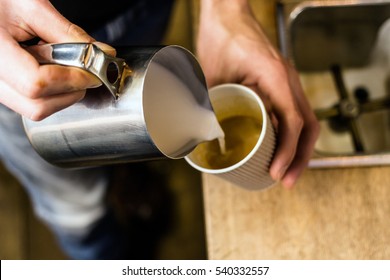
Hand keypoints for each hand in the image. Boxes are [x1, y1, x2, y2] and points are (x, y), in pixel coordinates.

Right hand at [0, 0, 113, 119]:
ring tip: (60, 62)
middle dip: (71, 91)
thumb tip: (101, 53)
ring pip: (36, 109)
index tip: (93, 70)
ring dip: (62, 91)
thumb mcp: (32, 7)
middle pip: (38, 106)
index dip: (72, 79)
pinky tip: (47, 66)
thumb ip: (68, 33)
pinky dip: (50, 91)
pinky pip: (30, 103)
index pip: (37, 84)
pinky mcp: (2, 90)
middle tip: (85, 70)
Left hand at [196, 0, 319, 187]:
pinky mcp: (281, 84)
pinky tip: (281, 148)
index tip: (276, 173)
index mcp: (275, 76)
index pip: (293, 121)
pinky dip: (293, 135)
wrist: (228, 13)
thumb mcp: (210, 73)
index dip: (288, 152)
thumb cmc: (220, 36)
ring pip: (307, 121)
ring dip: (300, 149)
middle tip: (285, 181)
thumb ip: (205, 104)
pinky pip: (296, 112)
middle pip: (308, 126)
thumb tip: (196, 138)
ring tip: (286, 172)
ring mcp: (287, 82)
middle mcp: (288, 80)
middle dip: (300, 158)